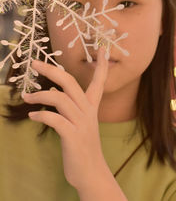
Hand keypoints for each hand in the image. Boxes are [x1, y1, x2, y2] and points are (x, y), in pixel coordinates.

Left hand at [23, 46, 108, 189]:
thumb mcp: (80, 123)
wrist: (91, 172)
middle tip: (35, 64)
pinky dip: (41, 115)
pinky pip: (55, 120)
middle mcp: (87, 112)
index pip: (99, 82)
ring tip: (26, 98)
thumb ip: (70, 107)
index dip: (101, 66)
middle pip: (71, 83)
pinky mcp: (73, 137)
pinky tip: (33, 116)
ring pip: (60, 99)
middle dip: (52, 70)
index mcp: (91, 107)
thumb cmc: (83, 145)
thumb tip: (53, 93)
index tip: (103, 49)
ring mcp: (81, 124)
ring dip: (40, 95)